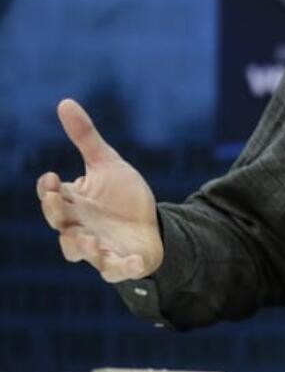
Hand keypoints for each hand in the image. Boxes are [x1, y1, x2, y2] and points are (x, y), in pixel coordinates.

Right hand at [35, 99, 163, 281]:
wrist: (150, 224)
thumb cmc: (121, 195)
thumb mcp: (107, 163)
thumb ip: (85, 137)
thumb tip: (64, 102)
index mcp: (74, 203)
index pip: (53, 197)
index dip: (49, 189)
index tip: (52, 178)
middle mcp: (80, 227)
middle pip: (60, 224)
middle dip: (56, 214)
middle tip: (56, 201)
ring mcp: (99, 247)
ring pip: (80, 252)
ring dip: (81, 246)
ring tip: (87, 239)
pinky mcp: (121, 262)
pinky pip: (118, 269)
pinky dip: (124, 267)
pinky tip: (134, 261)